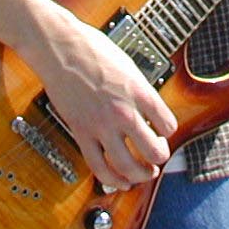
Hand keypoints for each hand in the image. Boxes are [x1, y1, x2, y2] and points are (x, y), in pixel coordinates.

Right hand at [23, 6, 177, 189]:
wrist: (59, 46)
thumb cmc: (91, 48)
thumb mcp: (127, 65)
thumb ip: (140, 89)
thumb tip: (149, 109)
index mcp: (139, 90)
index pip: (168, 124)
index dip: (169, 132)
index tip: (164, 132)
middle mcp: (123, 111)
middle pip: (154, 151)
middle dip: (160, 157)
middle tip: (158, 156)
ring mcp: (101, 125)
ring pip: (128, 166)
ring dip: (141, 175)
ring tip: (145, 173)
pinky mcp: (81, 132)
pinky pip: (99, 166)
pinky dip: (112, 180)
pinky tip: (120, 181)